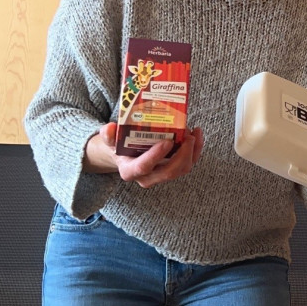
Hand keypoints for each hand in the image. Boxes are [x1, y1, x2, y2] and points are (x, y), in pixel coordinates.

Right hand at [83, 122, 204, 187]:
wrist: (126, 155)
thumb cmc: (119, 147)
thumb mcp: (110, 141)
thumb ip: (108, 136)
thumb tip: (110, 128)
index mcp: (130, 171)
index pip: (144, 167)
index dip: (156, 156)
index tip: (167, 141)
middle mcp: (147, 178)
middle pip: (169, 172)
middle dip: (182, 155)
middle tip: (187, 136)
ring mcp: (162, 175)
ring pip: (182, 169)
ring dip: (192, 151)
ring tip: (192, 132)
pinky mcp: (173, 170)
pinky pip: (188, 164)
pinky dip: (196, 150)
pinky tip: (197, 134)